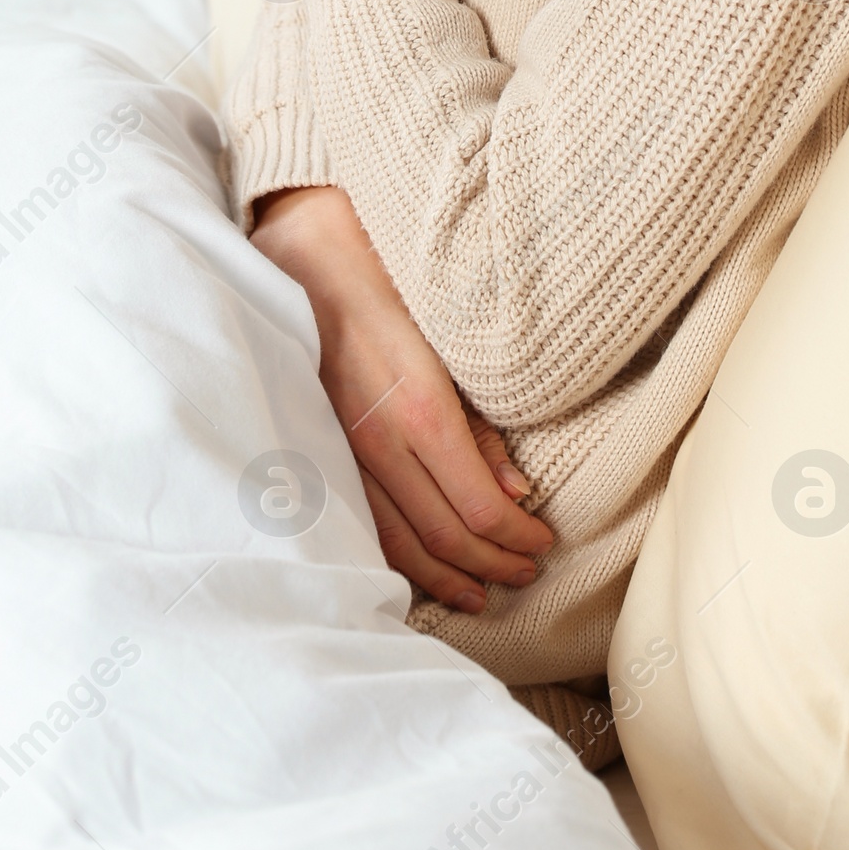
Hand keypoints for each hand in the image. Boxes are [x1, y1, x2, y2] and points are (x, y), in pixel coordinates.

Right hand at [253, 187, 553, 611]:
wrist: (304, 258)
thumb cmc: (389, 283)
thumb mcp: (449, 339)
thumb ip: (480, 420)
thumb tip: (516, 492)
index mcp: (418, 410)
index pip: (475, 508)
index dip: (515, 539)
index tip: (544, 542)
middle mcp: (376, 442)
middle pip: (441, 537)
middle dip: (492, 565)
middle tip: (527, 572)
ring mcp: (341, 453)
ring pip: (396, 545)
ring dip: (446, 577)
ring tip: (484, 591)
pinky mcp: (319, 453)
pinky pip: (360, 524)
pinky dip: (397, 559)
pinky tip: (422, 571)